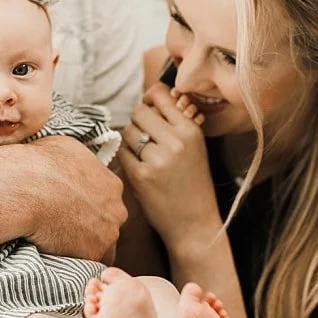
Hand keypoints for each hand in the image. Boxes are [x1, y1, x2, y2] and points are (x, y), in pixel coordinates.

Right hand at [18, 136, 126, 259]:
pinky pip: (85, 263)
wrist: (25, 189)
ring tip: (57, 243)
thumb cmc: (39, 164)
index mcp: (111, 185)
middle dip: (90, 227)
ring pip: (99, 246)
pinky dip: (72, 260)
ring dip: (82, 246)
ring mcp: (107, 234)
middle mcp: (116, 210)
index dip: (89, 207)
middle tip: (64, 227)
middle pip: (107, 225)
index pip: (107, 202)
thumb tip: (71, 164)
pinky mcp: (92, 254)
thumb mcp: (64, 148)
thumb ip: (78, 163)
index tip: (72, 210)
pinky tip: (54, 253)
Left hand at [117, 84, 222, 249]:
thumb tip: (146, 101)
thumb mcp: (195, 147)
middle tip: (143, 136)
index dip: (149, 99)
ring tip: (143, 154)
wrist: (194, 223)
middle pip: (139, 112)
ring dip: (130, 140)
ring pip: (128, 132)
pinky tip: (138, 167)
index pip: (160, 95)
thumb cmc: (193, 184)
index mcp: (191, 130)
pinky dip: (126, 158)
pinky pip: (122, 153)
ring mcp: (157, 159)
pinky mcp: (141, 176)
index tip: (148, 108)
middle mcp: (175, 141)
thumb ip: (174, 124)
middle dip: (137, 121)